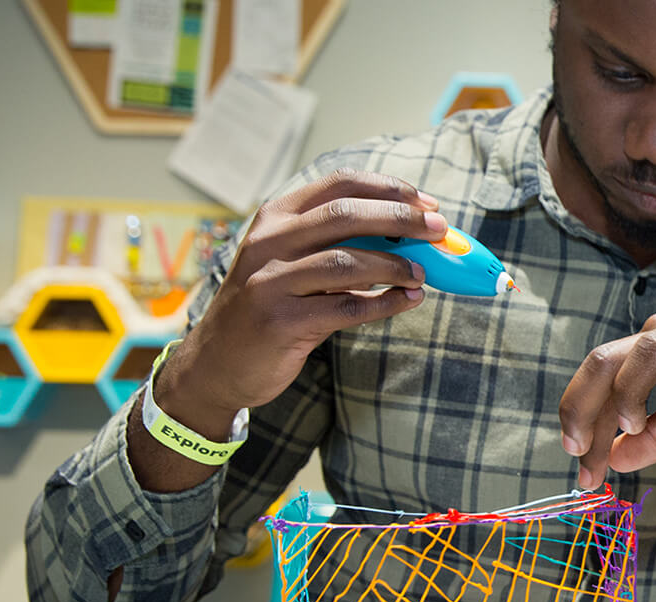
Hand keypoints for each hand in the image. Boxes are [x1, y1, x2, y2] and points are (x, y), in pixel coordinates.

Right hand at [157, 169, 439, 435]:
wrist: (216, 362)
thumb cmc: (269, 306)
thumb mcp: (293, 263)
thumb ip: (340, 245)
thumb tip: (412, 237)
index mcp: (276, 217)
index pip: (339, 184)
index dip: (389, 189)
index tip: (426, 202)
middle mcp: (269, 242)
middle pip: (347, 214)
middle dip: (401, 219)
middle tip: (439, 230)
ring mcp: (271, 281)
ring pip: (347, 261)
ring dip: (395, 266)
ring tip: (422, 274)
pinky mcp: (280, 320)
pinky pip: (346, 306)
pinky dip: (385, 303)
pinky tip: (408, 301)